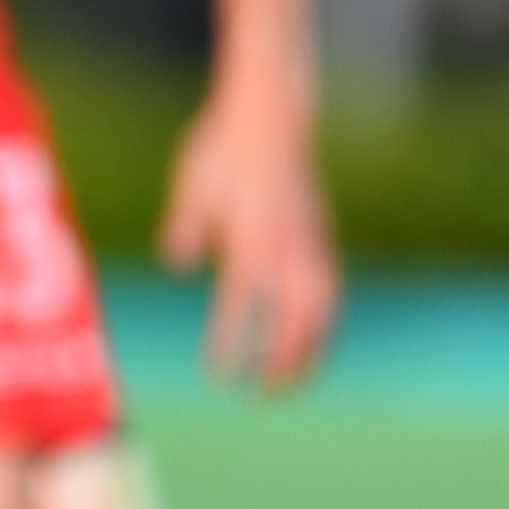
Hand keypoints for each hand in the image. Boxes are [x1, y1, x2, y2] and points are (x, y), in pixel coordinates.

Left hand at [159, 71, 334, 390]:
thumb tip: (179, 266)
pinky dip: (322, 322)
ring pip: (321, 311)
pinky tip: (308, 340)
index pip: (243, 305)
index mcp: (254, 238)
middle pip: (296, 320)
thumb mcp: (193, 185)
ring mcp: (310, 242)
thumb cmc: (222, 149)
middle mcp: (288, 246)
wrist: (271, 114)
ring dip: (310, 349)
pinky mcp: (320, 236)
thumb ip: (186, 227)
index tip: (219, 375)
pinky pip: (329, 291)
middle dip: (283, 361)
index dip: (232, 343)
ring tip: (291, 379)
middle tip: (262, 394)